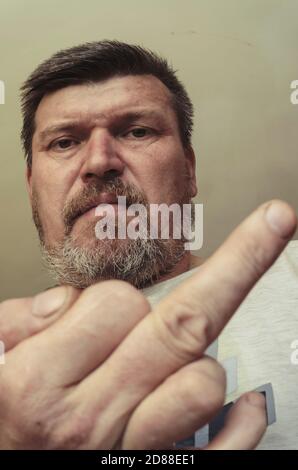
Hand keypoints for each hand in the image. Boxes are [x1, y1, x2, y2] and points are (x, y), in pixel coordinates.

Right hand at [0, 200, 295, 448]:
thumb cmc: (3, 419)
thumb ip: (21, 320)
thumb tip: (68, 302)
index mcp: (41, 381)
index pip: (116, 301)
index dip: (116, 296)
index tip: (102, 313)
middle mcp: (89, 418)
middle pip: (185, 323)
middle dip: (242, 260)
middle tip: (277, 220)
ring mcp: (127, 453)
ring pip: (204, 381)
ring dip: (198, 358)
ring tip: (168, 361)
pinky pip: (224, 449)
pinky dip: (245, 421)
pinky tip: (247, 401)